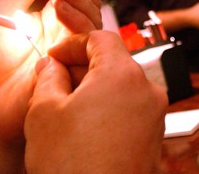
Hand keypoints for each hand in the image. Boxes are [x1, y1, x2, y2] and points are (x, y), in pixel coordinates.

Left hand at [0, 0, 101, 171]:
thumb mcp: (0, 16)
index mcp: (52, 18)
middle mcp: (68, 32)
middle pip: (88, 1)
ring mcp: (75, 51)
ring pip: (93, 20)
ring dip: (75, 3)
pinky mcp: (78, 71)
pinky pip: (91, 46)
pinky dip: (78, 26)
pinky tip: (59, 15)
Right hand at [25, 31, 167, 172]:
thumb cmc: (71, 164)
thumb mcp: (43, 112)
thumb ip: (47, 77)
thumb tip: (50, 66)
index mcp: (122, 74)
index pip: (100, 37)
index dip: (72, 43)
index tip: (53, 56)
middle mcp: (147, 91)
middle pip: (114, 63)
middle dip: (83, 69)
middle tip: (53, 83)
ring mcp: (155, 118)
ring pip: (122, 90)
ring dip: (95, 93)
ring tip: (65, 113)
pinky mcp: (154, 142)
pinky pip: (130, 114)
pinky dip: (108, 114)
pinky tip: (83, 133)